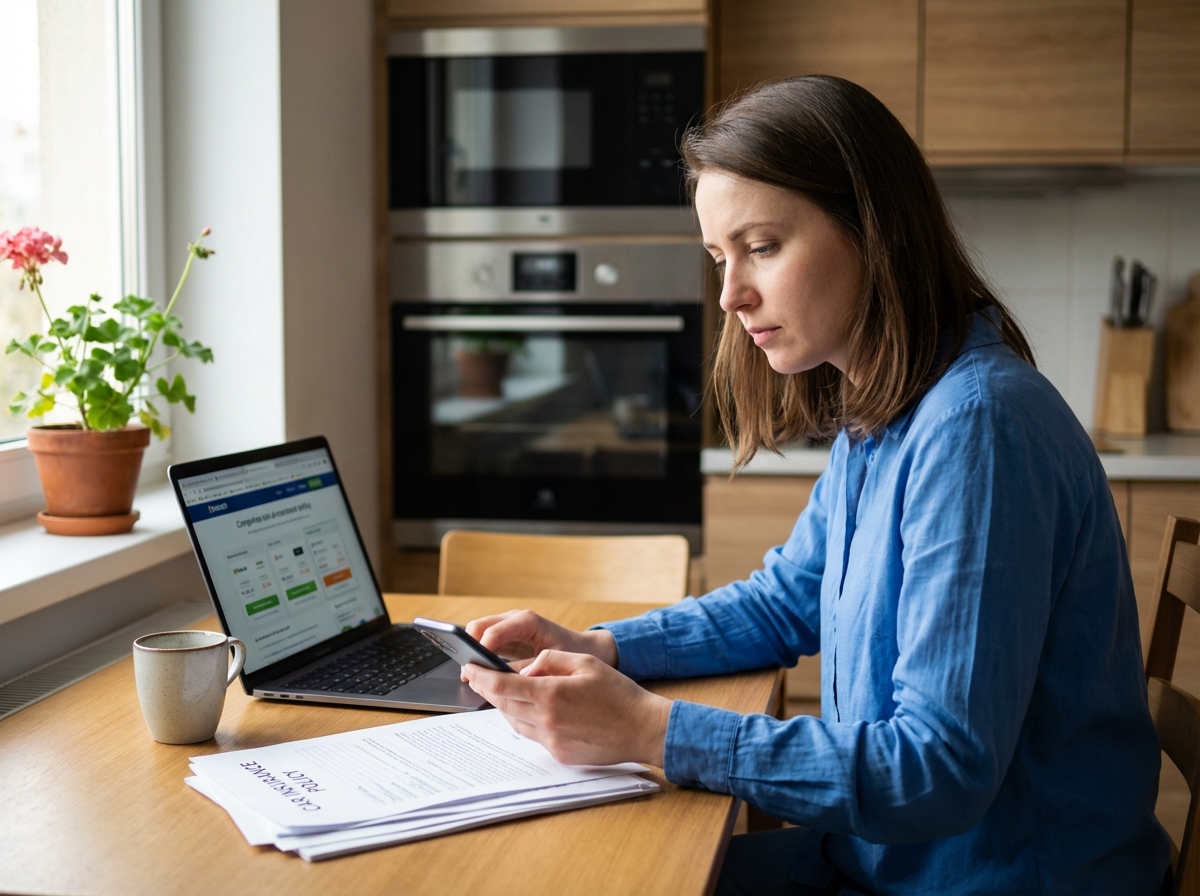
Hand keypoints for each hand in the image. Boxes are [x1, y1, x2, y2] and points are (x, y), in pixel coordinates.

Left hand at [463, 650, 671, 767]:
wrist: (642, 729)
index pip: (502, 685)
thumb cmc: (618, 693)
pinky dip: (525, 720)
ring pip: (514, 721)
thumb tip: (526, 668)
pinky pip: (531, 735)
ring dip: (506, 705)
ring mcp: (551, 740)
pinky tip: (532, 709)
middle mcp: (547, 720)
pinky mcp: (558, 754)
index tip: (470, 668)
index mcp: (551, 693)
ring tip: (506, 691)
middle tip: (481, 677)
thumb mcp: (585, 663)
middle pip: (503, 704)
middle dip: (489, 689)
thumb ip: (551, 660)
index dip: (481, 677)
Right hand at [464, 609, 617, 665]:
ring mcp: (507, 628)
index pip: (494, 631)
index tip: (476, 670)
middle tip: (469, 675)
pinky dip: (478, 658)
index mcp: (527, 622)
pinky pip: (484, 644)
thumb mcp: (552, 662)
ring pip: (477, 634)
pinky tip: (480, 676)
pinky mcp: (505, 639)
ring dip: (471, 653)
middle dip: (469, 649)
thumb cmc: (573, 653)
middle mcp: (514, 620)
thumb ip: (526, 670)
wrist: (586, 649)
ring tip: (471, 678)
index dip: (481, 649)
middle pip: (478, 627)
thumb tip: (503, 679)